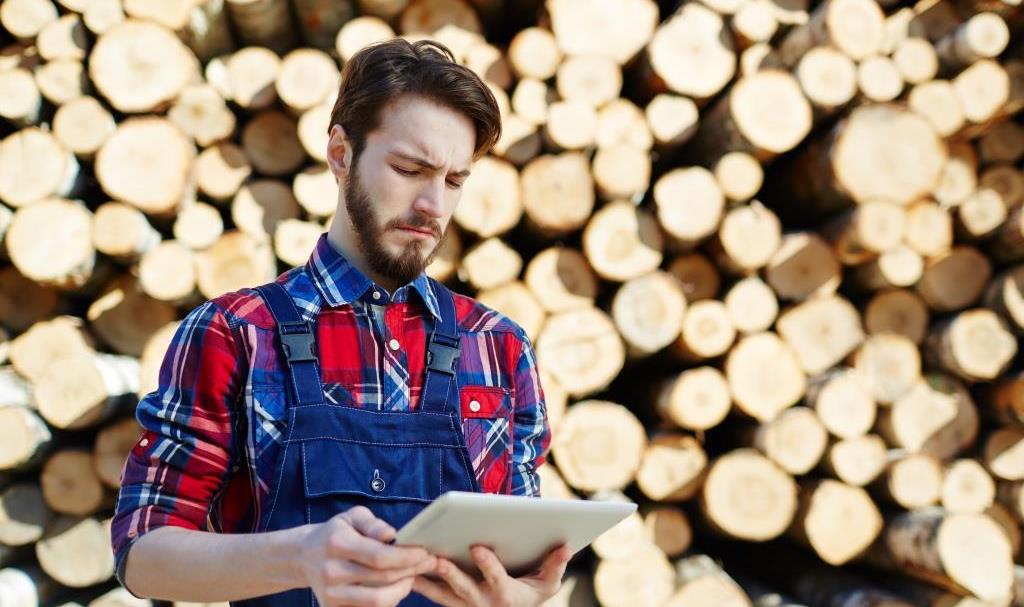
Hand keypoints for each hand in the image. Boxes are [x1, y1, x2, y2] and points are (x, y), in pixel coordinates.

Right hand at [298, 506, 437, 606]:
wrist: (303, 556)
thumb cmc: (336, 533)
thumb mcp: (352, 517)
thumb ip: (373, 524)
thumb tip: (392, 535)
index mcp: (337, 543)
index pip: (379, 556)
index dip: (406, 557)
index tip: (424, 552)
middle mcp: (331, 571)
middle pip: (382, 579)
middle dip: (411, 571)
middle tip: (429, 563)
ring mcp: (330, 594)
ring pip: (377, 601)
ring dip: (402, 590)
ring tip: (412, 576)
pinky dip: (387, 601)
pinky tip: (396, 587)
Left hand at [412, 544, 571, 606]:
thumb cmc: (532, 592)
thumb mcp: (548, 583)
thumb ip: (555, 565)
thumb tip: (566, 547)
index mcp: (507, 596)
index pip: (497, 581)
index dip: (488, 565)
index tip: (477, 547)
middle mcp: (484, 604)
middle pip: (464, 590)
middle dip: (450, 574)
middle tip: (436, 559)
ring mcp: (466, 606)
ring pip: (443, 595)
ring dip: (427, 582)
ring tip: (410, 568)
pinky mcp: (454, 604)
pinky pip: (434, 595)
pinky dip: (421, 584)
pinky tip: (405, 571)